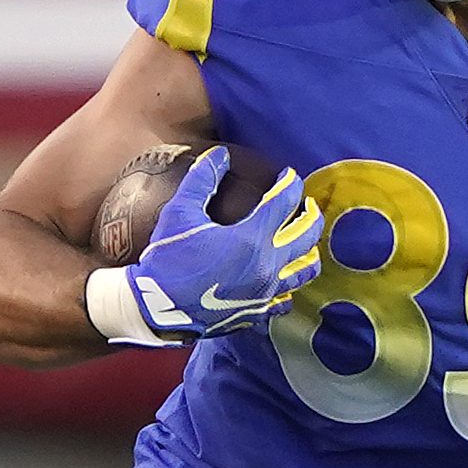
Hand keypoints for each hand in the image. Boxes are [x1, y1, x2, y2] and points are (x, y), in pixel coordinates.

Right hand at [118, 148, 321, 341]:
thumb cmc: (167, 259)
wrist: (155, 309)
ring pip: (305, 270)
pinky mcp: (259, 313)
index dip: (291, 183)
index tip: (289, 175)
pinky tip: (283, 280)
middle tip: (308, 205)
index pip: (285, 201)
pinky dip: (289, 286)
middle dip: (312, 215)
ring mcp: (266, 292)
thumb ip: (202, 180)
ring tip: (305, 243)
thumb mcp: (180, 213)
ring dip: (309, 252)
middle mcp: (268, 265)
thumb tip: (220, 154)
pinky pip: (286, 300)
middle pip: (307, 235)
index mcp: (252, 238)